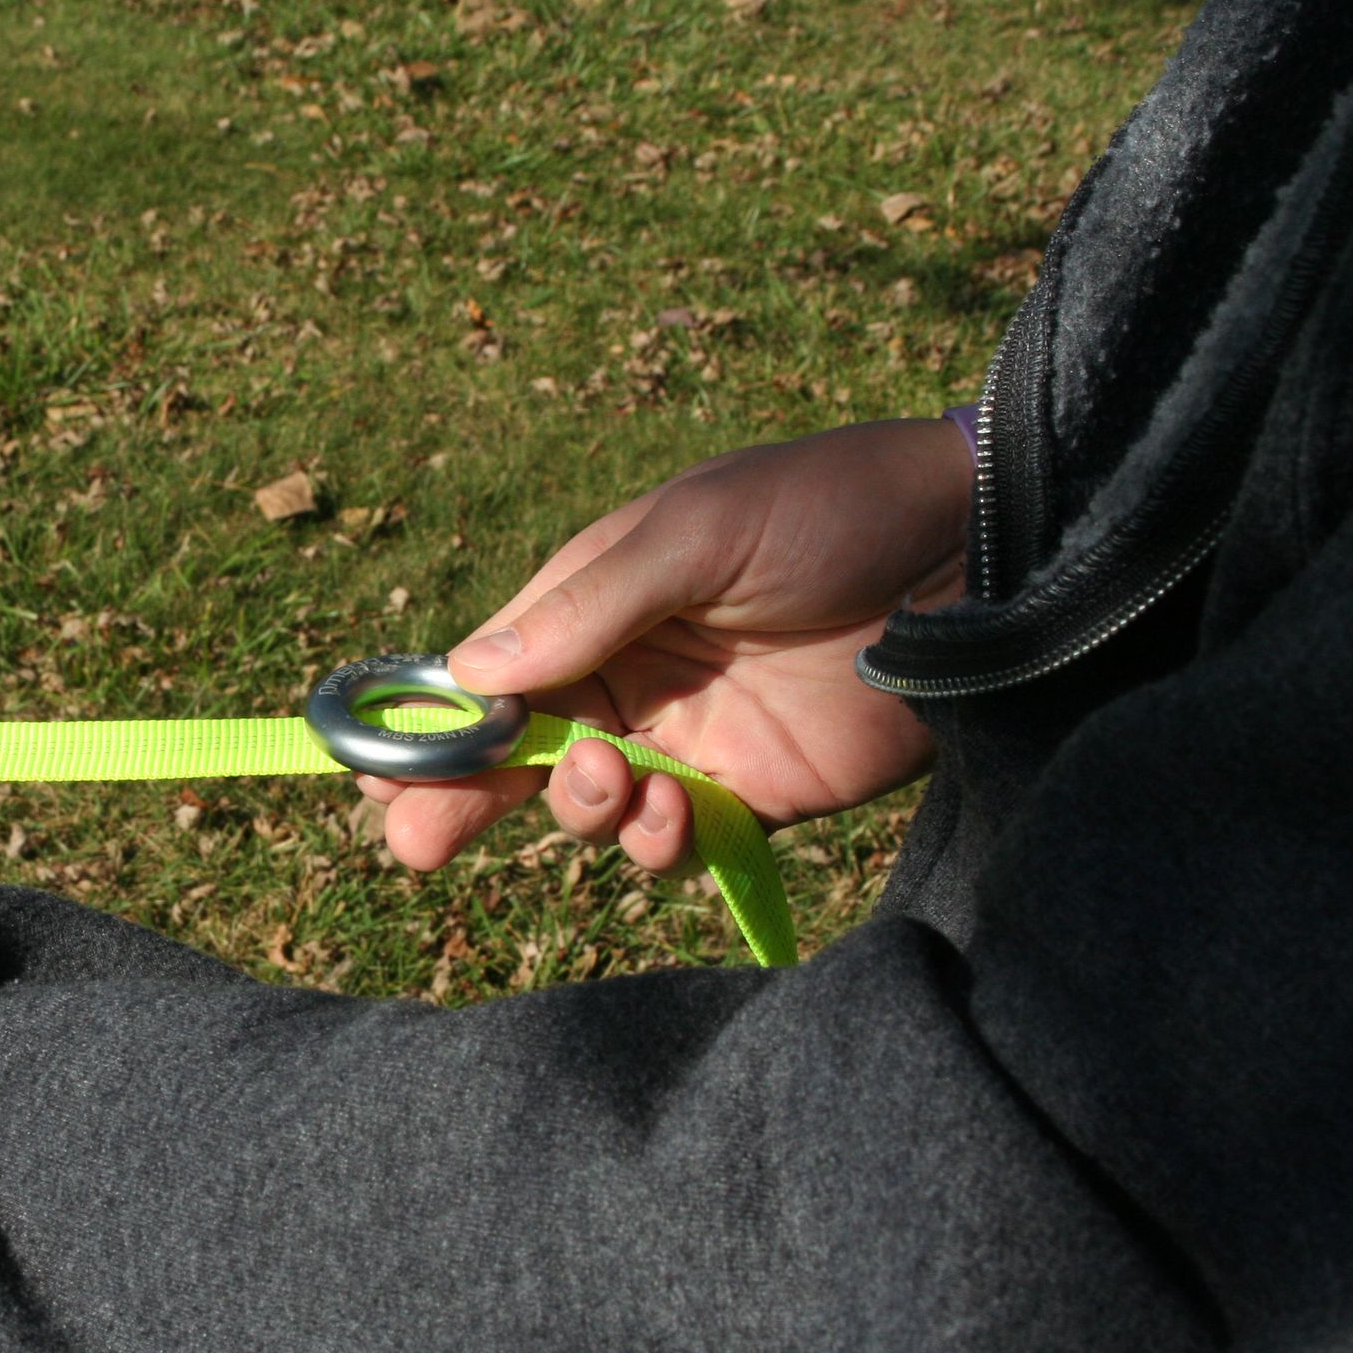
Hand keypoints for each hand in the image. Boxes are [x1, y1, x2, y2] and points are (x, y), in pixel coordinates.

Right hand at [364, 417, 970, 872]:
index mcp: (593, 604)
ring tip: (614, 781)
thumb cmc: (828, 508)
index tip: (376, 774)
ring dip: (579, 812)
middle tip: (414, 841)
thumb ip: (586, 605)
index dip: (427, 727)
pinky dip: (652, 844)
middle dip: (458, 800)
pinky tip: (670, 812)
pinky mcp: (753, 796)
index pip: (484, 676)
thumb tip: (466, 675)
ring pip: (587, 810)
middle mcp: (627, 677)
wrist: (976, 553)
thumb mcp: (696, 532)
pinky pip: (670, 844)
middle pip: (514, 758)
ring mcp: (687, 740)